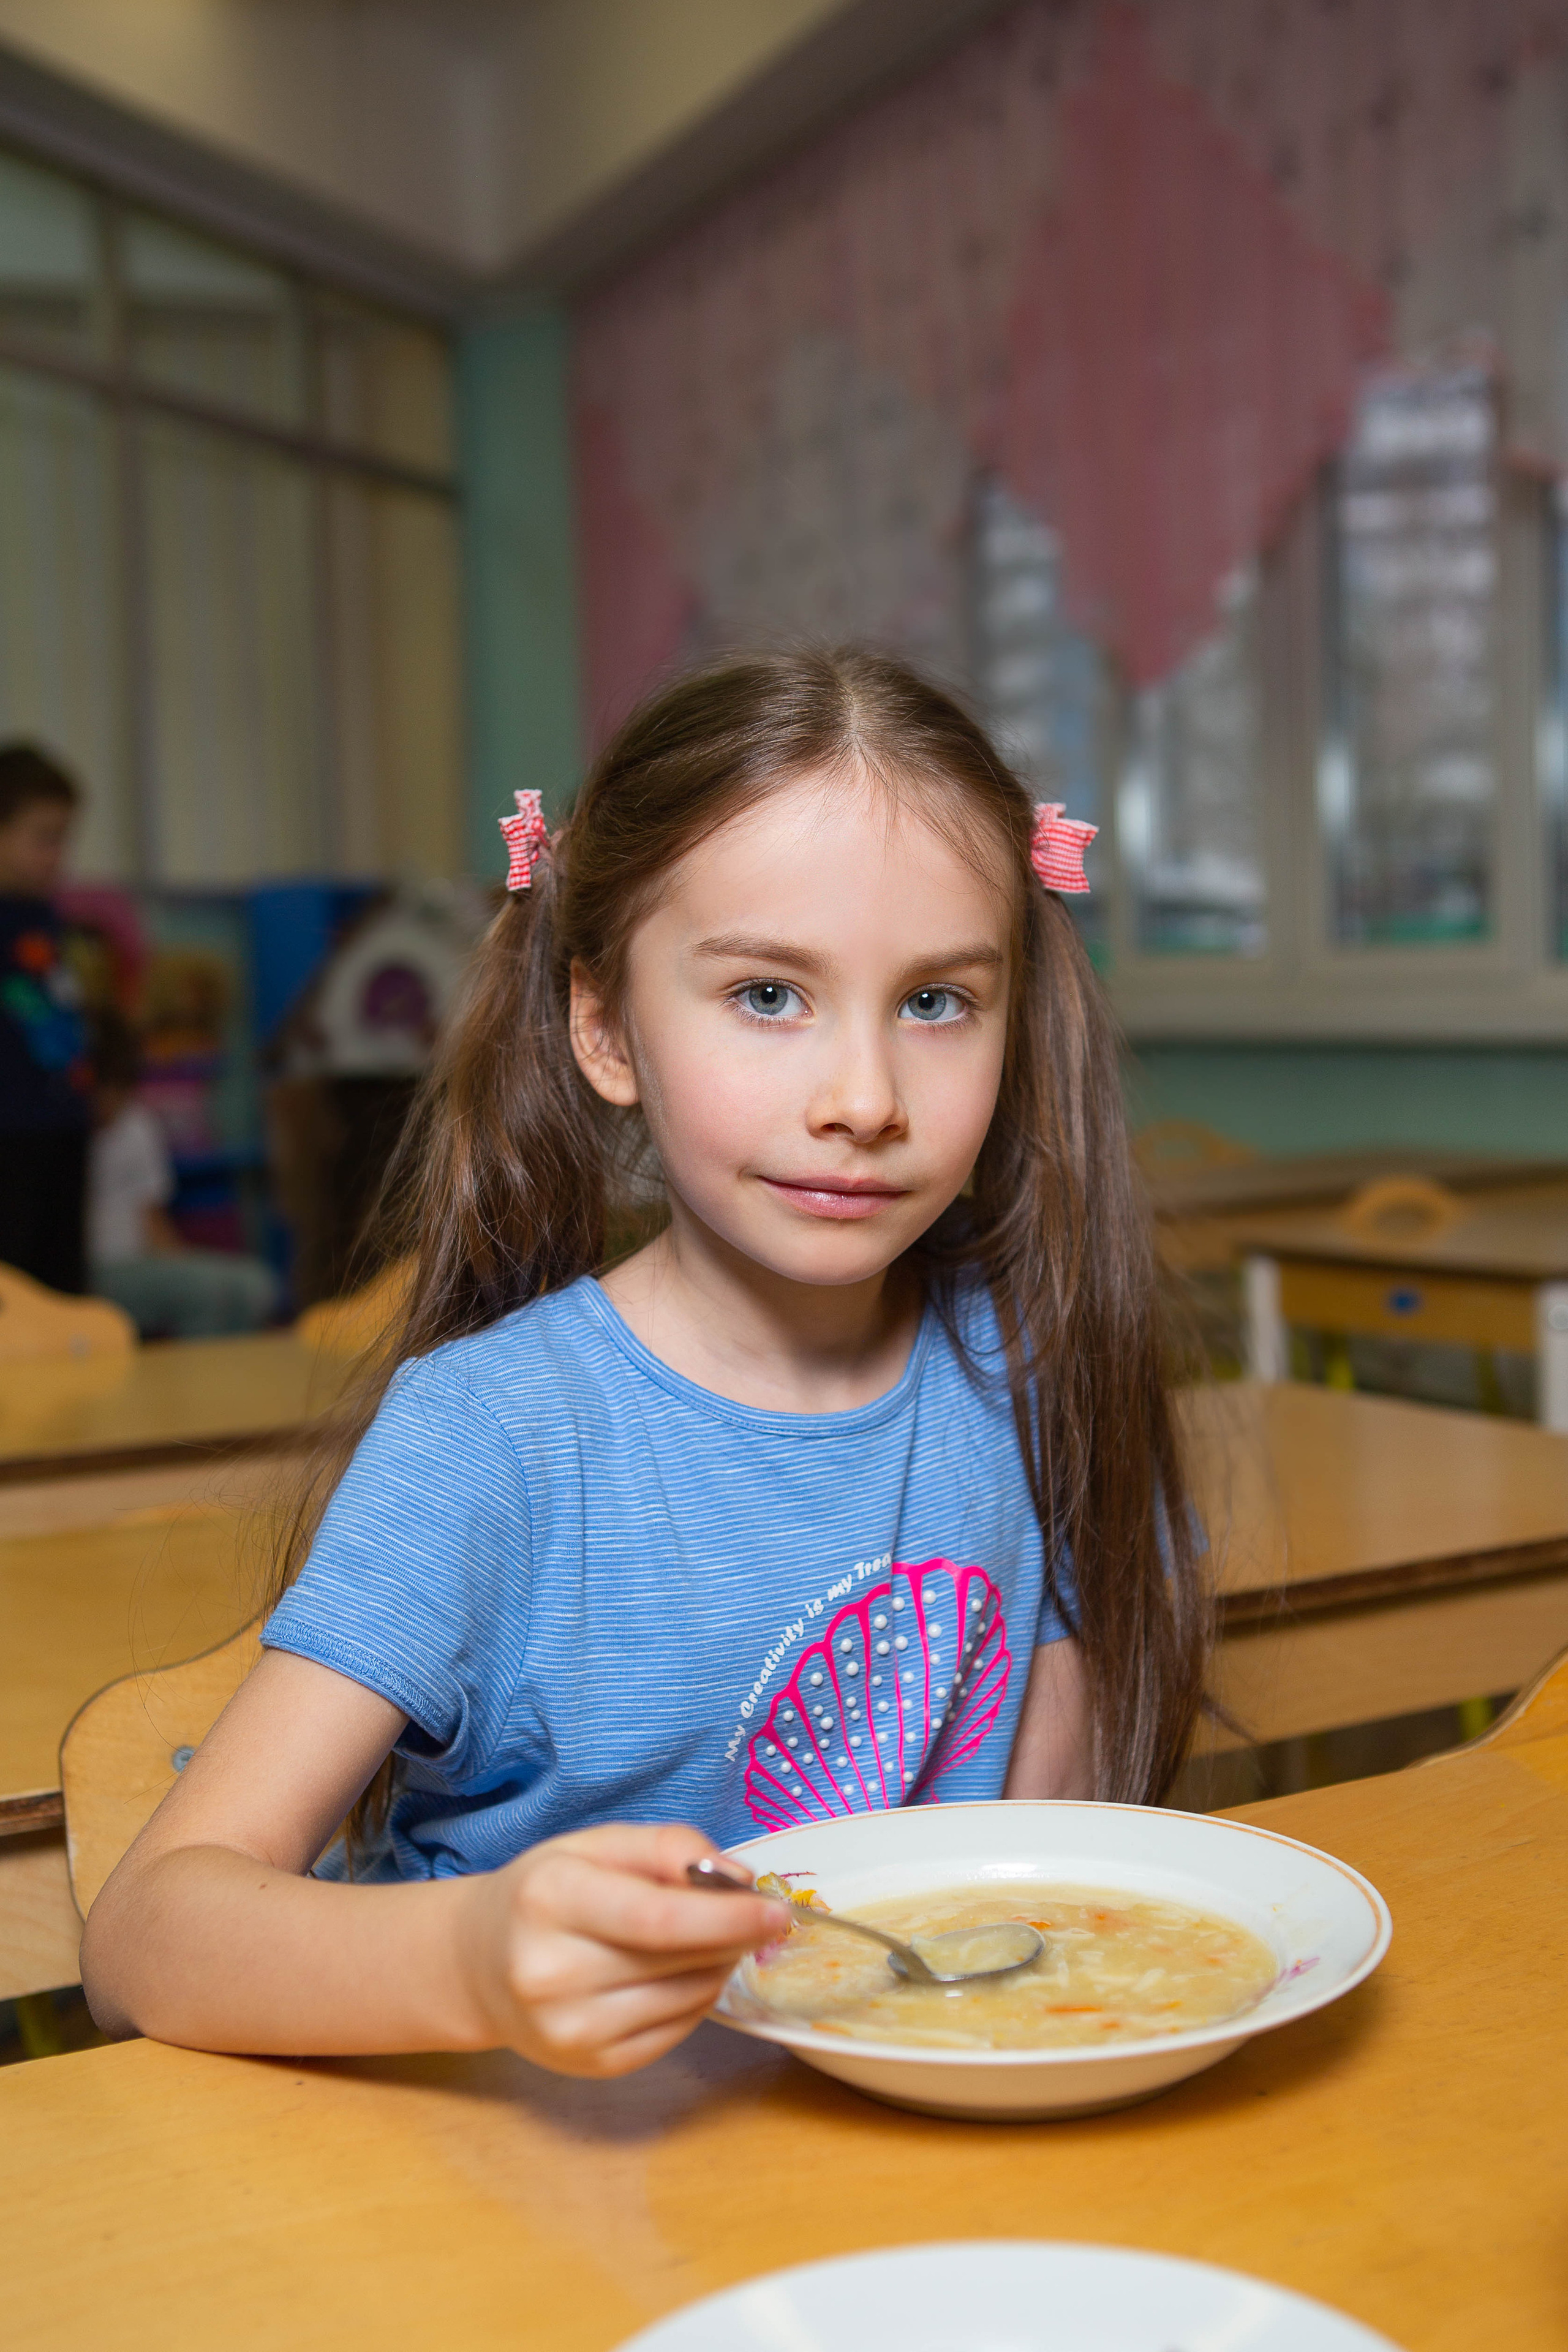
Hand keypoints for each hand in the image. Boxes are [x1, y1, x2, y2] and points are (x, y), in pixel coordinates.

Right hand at [455, 1821, 781, 2077]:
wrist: (479, 1965)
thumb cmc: (546, 1894)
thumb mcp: (594, 1845)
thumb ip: (666, 1847)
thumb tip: (736, 1877)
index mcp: (550, 1899)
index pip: (657, 1919)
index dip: (727, 1916)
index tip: (776, 1909)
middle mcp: (551, 1971)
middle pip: (678, 1960)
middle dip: (733, 1936)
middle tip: (756, 1916)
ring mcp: (568, 2028)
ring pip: (686, 1999)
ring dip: (718, 1967)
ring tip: (707, 1941)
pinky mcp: (590, 2065)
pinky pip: (675, 2031)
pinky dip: (695, 1999)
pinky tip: (678, 1975)